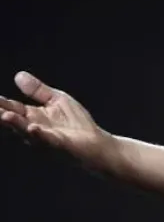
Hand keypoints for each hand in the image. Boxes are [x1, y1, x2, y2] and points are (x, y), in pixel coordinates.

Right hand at [0, 71, 118, 169]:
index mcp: (32, 117)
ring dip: (15, 124)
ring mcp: (45, 139)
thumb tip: (18, 75)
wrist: (97, 144)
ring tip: (5, 116)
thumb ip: (38, 90)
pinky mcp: (60, 146)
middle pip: (14, 121)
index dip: (0, 103)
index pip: (12, 108)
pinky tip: (32, 128)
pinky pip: (47, 141)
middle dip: (1, 114)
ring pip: (26, 132)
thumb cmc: (77, 124)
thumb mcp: (57, 100)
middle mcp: (34, 129)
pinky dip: (39, 135)